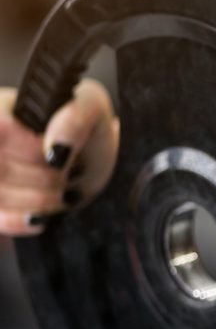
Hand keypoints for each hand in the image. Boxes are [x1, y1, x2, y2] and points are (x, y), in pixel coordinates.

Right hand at [0, 79, 118, 235]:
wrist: (94, 161)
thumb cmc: (88, 128)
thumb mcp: (92, 109)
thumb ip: (75, 118)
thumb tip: (55, 148)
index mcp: (2, 107)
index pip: (1, 129)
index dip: (31, 149)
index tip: (60, 157)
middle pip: (1, 168)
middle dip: (45, 177)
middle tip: (73, 173)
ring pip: (0, 195)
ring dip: (41, 200)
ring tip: (68, 192)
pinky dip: (24, 221)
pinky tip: (46, 217)